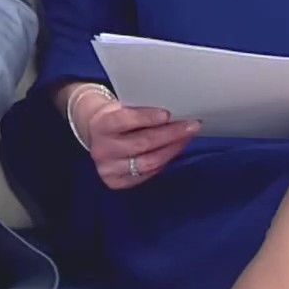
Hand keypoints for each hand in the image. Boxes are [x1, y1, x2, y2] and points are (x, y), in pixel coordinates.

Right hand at [66, 86, 200, 189]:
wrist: (95, 132)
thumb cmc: (116, 116)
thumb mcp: (121, 106)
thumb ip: (141, 110)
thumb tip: (175, 113)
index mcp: (101, 125)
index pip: (125, 120)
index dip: (147, 117)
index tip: (168, 114)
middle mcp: (102, 149)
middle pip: (142, 143)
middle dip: (171, 134)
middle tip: (192, 126)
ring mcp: (107, 168)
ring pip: (148, 162)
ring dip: (172, 150)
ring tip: (187, 138)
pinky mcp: (115, 182)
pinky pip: (147, 175)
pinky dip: (163, 162)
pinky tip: (173, 151)